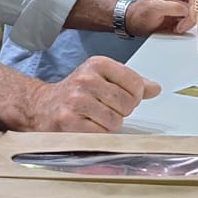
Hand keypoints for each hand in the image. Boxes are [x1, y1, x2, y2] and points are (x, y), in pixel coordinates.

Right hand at [28, 56, 160, 131]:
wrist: (42, 107)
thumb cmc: (77, 93)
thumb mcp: (103, 78)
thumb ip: (131, 82)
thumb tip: (156, 89)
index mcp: (97, 64)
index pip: (135, 84)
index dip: (134, 96)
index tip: (122, 98)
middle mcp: (86, 79)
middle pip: (127, 104)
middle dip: (122, 111)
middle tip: (106, 109)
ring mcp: (76, 100)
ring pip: (115, 121)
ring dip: (109, 125)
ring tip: (95, 118)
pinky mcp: (68, 121)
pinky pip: (100, 133)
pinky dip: (98, 134)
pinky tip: (87, 126)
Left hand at [126, 0, 196, 34]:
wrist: (134, 22)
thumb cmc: (139, 13)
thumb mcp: (154, 9)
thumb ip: (172, 7)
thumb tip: (188, 10)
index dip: (195, 7)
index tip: (191, 18)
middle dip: (192, 16)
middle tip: (182, 26)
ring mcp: (182, 2)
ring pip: (197, 11)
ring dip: (190, 22)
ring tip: (177, 27)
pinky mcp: (183, 13)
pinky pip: (193, 18)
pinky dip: (188, 25)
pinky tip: (179, 27)